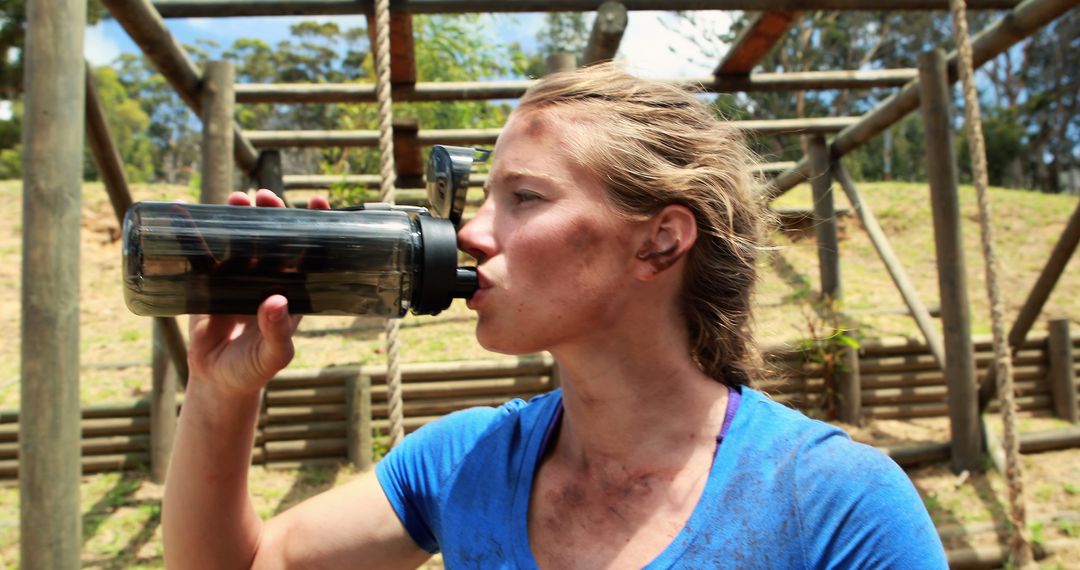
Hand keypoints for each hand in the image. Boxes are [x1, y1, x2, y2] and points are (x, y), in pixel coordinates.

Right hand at [186, 189, 330, 396]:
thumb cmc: (254, 370)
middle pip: (271, 238)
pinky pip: (202, 254)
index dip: (314, 226)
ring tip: (234, 199)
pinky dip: (193, 234)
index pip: (307, 253)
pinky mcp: (208, 283)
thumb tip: (276, 301)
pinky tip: (183, 211)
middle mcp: (266, 279)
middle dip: (270, 214)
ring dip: (236, 218)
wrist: (217, 382)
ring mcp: (237, 279)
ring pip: (238, 240)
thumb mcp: (272, 355)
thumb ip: (277, 331)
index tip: (317, 201)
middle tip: (263, 197)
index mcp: (290, 290)